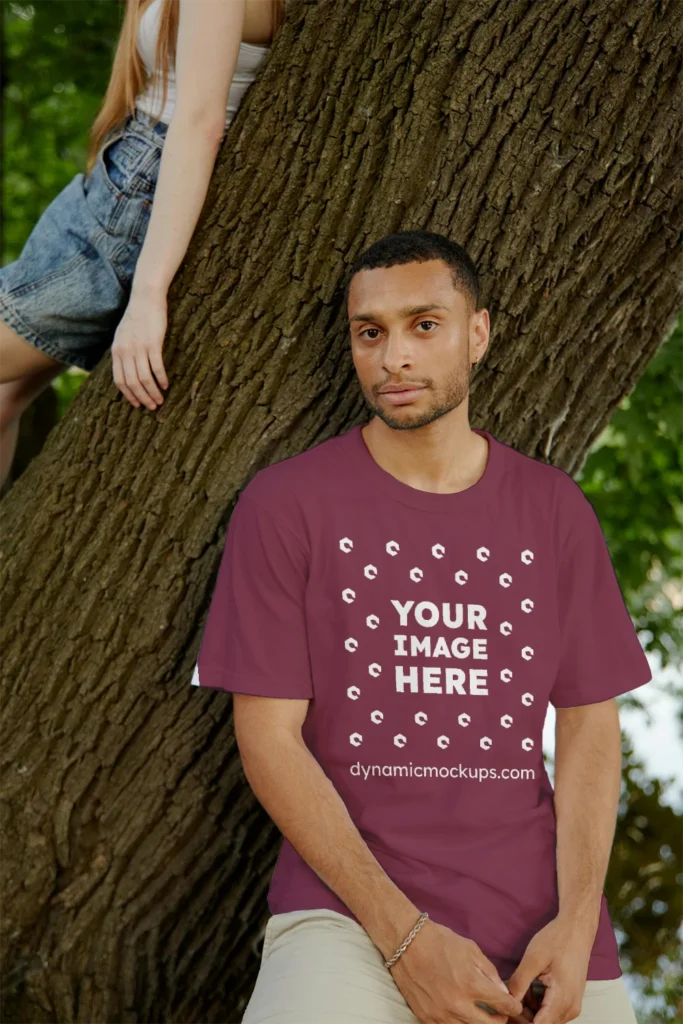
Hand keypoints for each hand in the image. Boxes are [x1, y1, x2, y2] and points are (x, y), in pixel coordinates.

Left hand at [112, 286, 168, 409]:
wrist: (145, 298)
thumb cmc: (137, 317)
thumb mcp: (123, 335)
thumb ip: (123, 352)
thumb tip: (128, 370)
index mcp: (116, 351)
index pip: (119, 381)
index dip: (128, 395)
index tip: (137, 404)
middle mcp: (125, 351)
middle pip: (132, 383)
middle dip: (142, 398)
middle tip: (152, 407)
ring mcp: (138, 347)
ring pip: (144, 378)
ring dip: (152, 392)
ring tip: (161, 400)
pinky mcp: (152, 343)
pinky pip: (156, 367)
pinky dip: (161, 378)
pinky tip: (166, 384)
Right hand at [390, 918, 524, 1022]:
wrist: (406, 942)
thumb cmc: (439, 941)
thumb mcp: (470, 949)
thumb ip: (489, 972)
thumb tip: (502, 991)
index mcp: (471, 984)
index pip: (503, 1005)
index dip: (513, 1006)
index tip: (514, 1005)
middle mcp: (457, 1003)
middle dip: (500, 1020)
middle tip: (500, 1013)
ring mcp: (440, 1014)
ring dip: (479, 1023)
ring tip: (481, 1014)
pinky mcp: (426, 1017)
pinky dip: (458, 1023)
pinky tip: (461, 1014)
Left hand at [505, 915, 594, 1022]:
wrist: (577, 929)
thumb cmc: (557, 940)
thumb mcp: (533, 958)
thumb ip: (519, 983)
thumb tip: (507, 1002)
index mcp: (562, 999)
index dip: (520, 1020)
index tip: (506, 1010)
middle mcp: (570, 1008)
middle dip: (522, 1016)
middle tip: (507, 998)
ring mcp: (572, 1006)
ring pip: (546, 1020)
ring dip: (529, 1011)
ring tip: (518, 990)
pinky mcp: (571, 1001)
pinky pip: (551, 1012)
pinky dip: (537, 1006)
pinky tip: (528, 990)